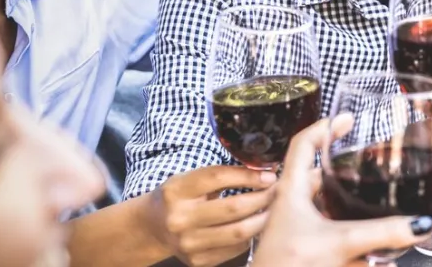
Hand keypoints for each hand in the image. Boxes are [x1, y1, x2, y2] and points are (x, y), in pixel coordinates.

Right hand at [142, 165, 276, 266]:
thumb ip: (222, 175)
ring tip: (275, 208)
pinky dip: (253, 236)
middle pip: (234, 208)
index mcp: (177, 191)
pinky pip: (236, 249)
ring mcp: (188, 243)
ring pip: (239, 232)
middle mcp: (180, 219)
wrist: (152, 227)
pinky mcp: (198, 261)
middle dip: (264, 198)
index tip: (270, 175)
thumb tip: (264, 173)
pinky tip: (258, 225)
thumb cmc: (179, 198)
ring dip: (264, 218)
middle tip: (279, 191)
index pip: (218, 177)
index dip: (249, 176)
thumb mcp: (191, 179)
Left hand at [253, 117, 431, 266]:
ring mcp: (299, 232)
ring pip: (331, 211)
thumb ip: (380, 232)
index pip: (303, 144)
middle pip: (321, 177)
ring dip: (355, 210)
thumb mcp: (338, 243)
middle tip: (371, 167)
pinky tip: (379, 259)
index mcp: (292, 192)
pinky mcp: (308, 254)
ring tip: (380, 208)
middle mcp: (293, 209)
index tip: (347, 120)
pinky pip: (336, 241)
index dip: (325, 126)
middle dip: (348, 172)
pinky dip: (358, 245)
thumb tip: (417, 224)